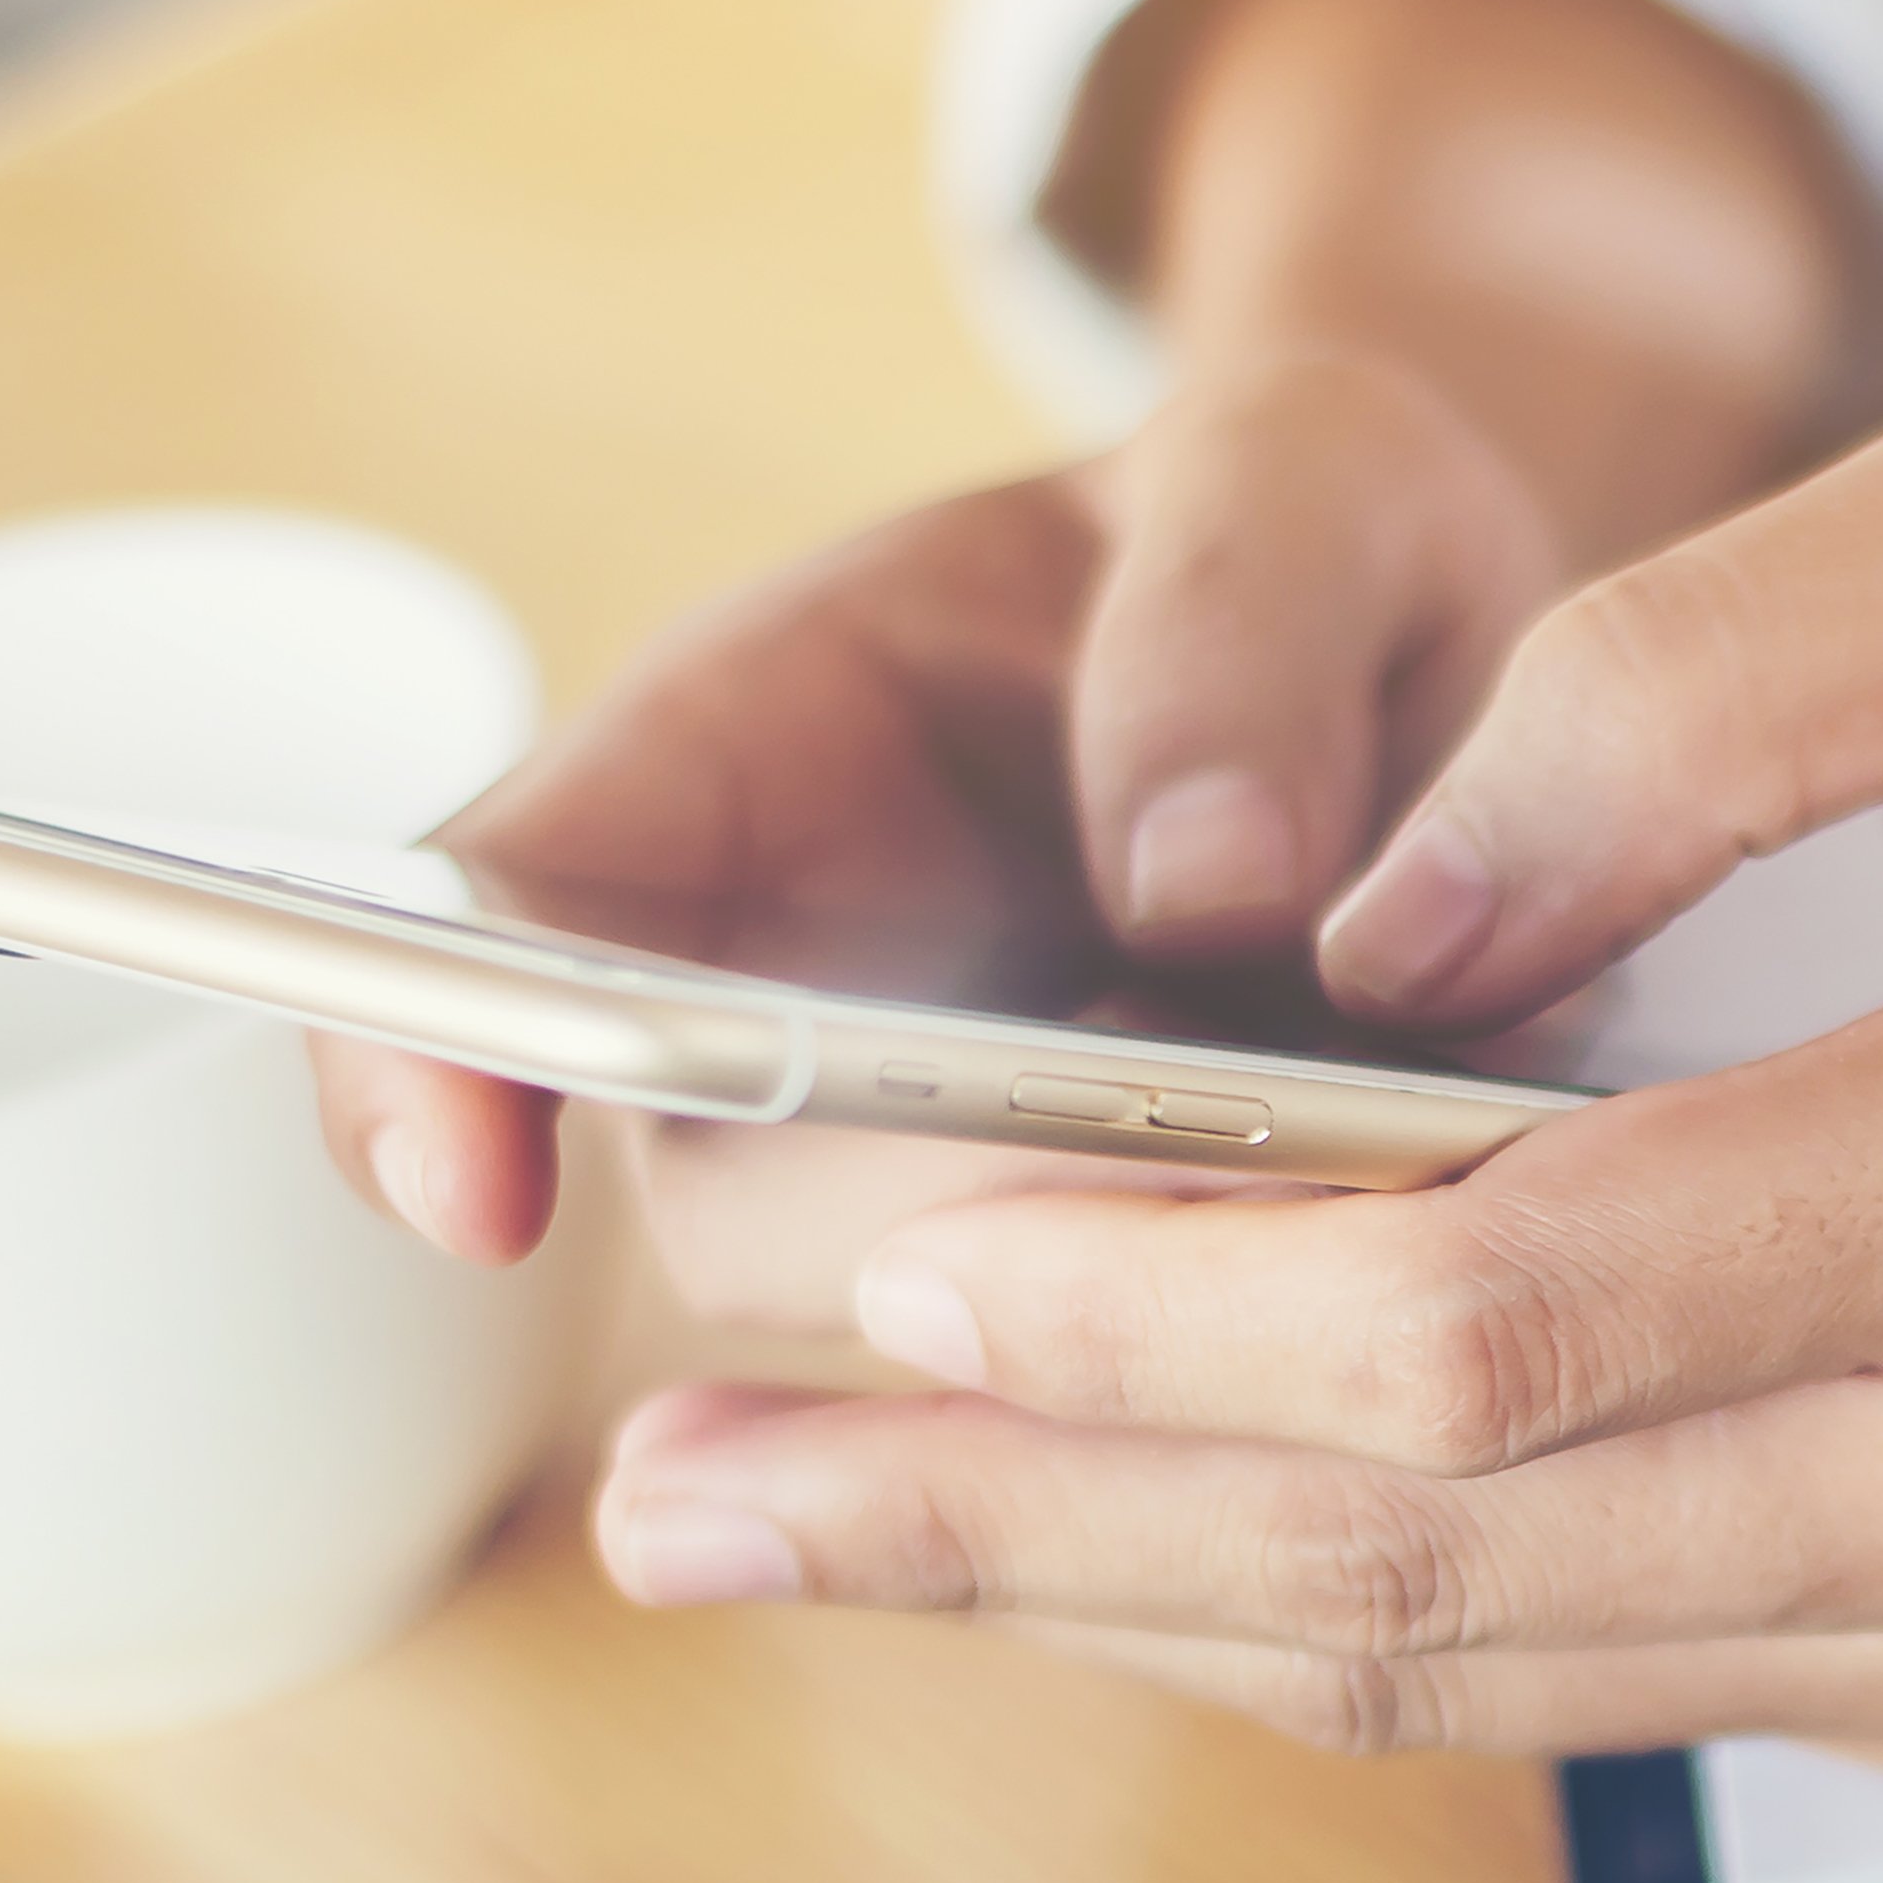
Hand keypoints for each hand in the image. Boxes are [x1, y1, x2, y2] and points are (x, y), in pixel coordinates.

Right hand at [311, 342, 1564, 1274]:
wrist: (1447, 688)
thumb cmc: (1306, 548)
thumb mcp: (1307, 483)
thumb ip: (1239, 621)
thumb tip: (1204, 884)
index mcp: (746, 752)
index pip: (499, 919)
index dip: (434, 1057)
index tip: (477, 1201)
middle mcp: (778, 996)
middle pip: (738, 1202)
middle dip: (942, 1218)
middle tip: (1215, 1132)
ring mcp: (918, 1174)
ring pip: (934, 1339)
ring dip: (1130, 1294)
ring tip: (1372, 1130)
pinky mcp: (1080, 1298)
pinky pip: (1100, 1399)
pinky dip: (1239, 1364)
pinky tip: (1404, 1250)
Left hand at [587, 392, 1882, 1770]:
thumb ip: (1667, 686)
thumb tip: (1332, 925)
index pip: (1508, 1324)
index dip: (1155, 1310)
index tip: (885, 1251)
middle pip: (1423, 1565)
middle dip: (1008, 1524)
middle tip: (690, 1493)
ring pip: (1479, 1677)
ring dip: (1112, 1604)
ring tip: (805, 1538)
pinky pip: (1599, 1689)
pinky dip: (1329, 1616)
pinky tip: (1104, 1541)